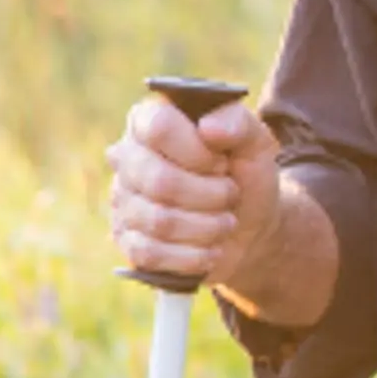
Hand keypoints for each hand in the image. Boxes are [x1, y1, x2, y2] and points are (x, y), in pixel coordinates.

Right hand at [107, 88, 282, 296]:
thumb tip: (208, 128)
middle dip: (210, 195)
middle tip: (230, 194)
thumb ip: (238, 122)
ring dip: (207, 227)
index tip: (223, 163)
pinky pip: (151, 253)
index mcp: (149, 120)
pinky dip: (192, 256)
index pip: (158, 128)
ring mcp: (121, 200)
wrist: (249, 228)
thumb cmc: (245, 176)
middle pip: (159, 180)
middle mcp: (126, 157)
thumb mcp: (255, 143)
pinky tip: (210, 250)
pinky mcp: (125, 239)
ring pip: (159, 221)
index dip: (197, 151)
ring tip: (225, 222)